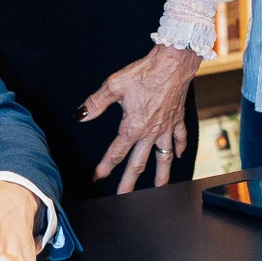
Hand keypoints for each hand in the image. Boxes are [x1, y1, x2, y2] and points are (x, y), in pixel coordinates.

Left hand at [78, 44, 199, 192]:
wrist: (172, 64)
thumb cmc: (144, 73)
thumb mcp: (114, 86)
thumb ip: (96, 103)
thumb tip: (80, 115)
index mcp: (133, 127)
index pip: (115, 153)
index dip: (104, 167)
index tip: (97, 178)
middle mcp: (150, 132)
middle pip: (138, 163)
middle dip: (129, 181)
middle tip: (124, 196)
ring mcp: (166, 127)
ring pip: (164, 157)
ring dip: (162, 175)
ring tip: (160, 189)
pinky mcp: (177, 118)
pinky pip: (180, 137)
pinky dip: (180, 147)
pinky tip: (180, 156)